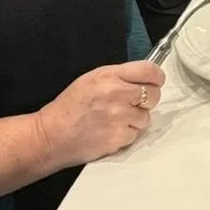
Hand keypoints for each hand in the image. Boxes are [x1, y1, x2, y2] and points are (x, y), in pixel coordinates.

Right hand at [36, 60, 163, 169]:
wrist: (52, 135)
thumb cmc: (70, 106)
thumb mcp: (92, 79)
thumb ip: (120, 76)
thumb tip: (145, 78)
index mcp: (110, 76)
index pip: (150, 71)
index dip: (156, 77)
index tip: (155, 81)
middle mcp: (118, 94)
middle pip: (154, 95)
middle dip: (147, 99)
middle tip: (133, 103)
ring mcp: (120, 118)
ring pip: (146, 117)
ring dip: (136, 119)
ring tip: (116, 119)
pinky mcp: (118, 138)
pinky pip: (135, 134)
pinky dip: (127, 134)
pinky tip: (111, 131)